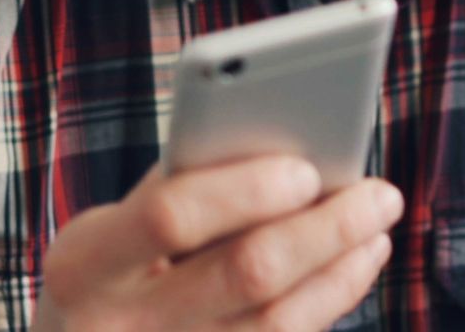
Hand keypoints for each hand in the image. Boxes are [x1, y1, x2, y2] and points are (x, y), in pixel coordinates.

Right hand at [32, 155, 400, 331]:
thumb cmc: (106, 273)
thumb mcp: (110, 231)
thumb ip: (179, 189)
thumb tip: (288, 150)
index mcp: (84, 263)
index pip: (170, 216)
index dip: (243, 190)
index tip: (308, 168)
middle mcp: (118, 327)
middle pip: (244, 275)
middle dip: (324, 229)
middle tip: (380, 195)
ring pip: (276, 324)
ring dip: (340, 271)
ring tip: (375, 229)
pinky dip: (325, 305)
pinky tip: (350, 270)